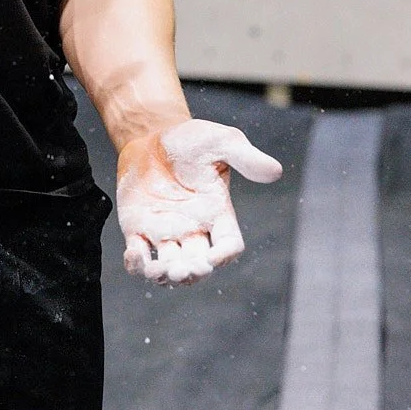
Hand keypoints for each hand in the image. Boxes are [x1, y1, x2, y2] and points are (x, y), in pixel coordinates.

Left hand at [116, 119, 282, 284]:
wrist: (152, 133)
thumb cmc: (191, 139)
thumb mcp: (220, 141)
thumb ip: (245, 156)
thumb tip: (276, 171)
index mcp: (217, 213)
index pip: (229, 245)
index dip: (224, 256)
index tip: (213, 257)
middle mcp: (194, 229)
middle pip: (200, 266)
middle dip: (194, 272)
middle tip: (184, 269)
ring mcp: (166, 233)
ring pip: (170, 269)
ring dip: (166, 276)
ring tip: (160, 269)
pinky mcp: (138, 230)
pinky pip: (139, 258)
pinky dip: (136, 264)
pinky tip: (134, 253)